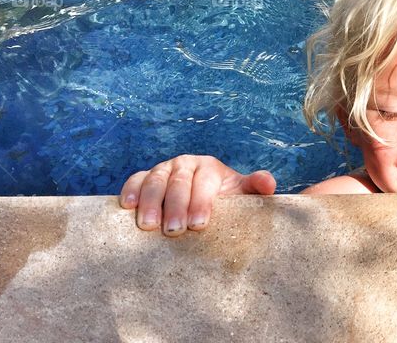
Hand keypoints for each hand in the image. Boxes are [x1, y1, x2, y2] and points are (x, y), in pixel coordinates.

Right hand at [118, 154, 275, 235]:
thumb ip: (254, 187)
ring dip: (151, 202)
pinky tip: (127, 207)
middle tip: (174, 231)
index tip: (199, 225)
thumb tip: (268, 184)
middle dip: (176, 207)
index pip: (204, 181)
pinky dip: (130, 191)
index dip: (201, 201)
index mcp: (208, 167)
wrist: (201, 196)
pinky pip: (135, 180)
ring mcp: (162, 169)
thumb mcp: (239, 193)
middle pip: (178, 182)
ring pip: (154, 180)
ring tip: (149, 226)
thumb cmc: (222, 198)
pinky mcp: (144, 178)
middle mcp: (184, 164)